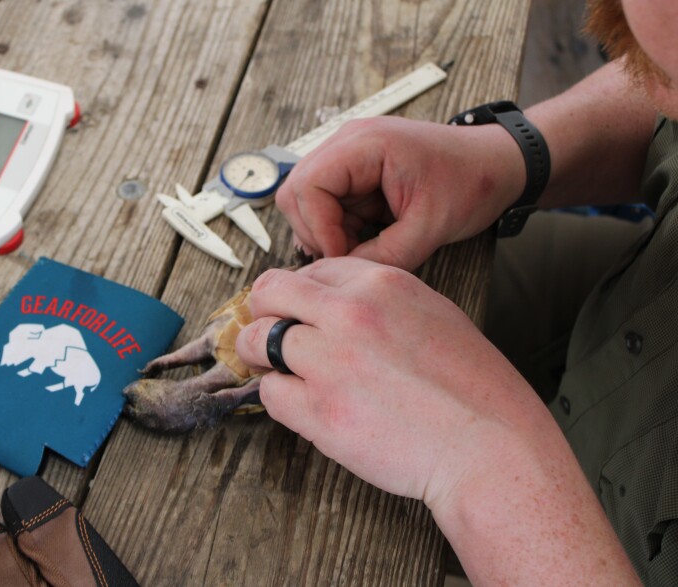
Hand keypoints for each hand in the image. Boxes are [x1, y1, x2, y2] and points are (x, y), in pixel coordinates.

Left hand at [234, 257, 546, 504]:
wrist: (492, 448)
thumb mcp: (433, 314)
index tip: (296, 313)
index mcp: (380, 283)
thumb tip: (333, 303)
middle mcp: (349, 313)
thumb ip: (380, 301)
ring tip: (278, 371)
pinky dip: (280, 399)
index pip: (308, 270)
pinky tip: (303, 405)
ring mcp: (331, 361)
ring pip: (257, 341)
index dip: (297, 294)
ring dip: (261, 357)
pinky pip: (270, 394)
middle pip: (269, 293)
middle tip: (268, 335)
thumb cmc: (474, 388)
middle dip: (262, 313)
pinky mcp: (321, 412)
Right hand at [276, 117, 524, 269]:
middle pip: (297, 192)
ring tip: (361, 248)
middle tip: (347, 255)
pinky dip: (337, 228)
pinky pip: (326, 204)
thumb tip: (344, 277)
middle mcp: (348, 143)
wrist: (498, 165)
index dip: (318, 228)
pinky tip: (365, 238)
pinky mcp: (355, 172)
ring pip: (307, 201)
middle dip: (315, 231)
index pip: (307, 186)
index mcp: (365, 144)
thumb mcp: (430, 228)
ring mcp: (349, 156)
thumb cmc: (472, 182)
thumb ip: (383, 256)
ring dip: (326, 231)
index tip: (343, 256)